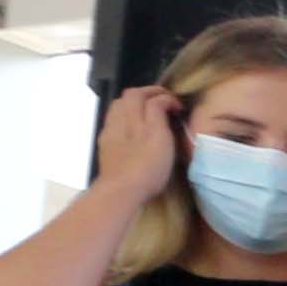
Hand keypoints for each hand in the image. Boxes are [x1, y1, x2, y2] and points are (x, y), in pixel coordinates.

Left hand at [94, 86, 181, 200]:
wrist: (121, 191)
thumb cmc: (146, 166)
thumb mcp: (159, 135)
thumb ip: (158, 112)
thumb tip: (162, 99)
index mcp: (131, 115)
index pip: (143, 93)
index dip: (163, 95)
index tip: (179, 106)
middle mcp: (117, 119)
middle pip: (128, 97)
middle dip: (147, 96)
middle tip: (166, 105)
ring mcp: (109, 134)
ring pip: (119, 110)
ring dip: (136, 107)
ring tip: (152, 116)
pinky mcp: (107, 147)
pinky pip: (116, 124)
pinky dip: (128, 120)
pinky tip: (136, 133)